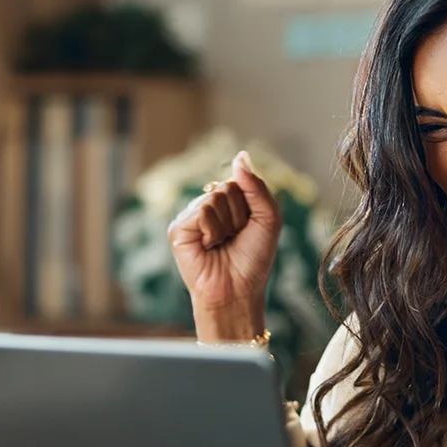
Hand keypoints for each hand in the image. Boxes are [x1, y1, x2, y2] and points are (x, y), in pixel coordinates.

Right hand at [168, 152, 281, 341]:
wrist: (238, 289)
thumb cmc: (253, 258)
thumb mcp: (268, 218)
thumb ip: (256, 186)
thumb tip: (240, 156)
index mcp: (226, 202)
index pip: (239, 181)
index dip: (250, 205)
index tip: (248, 228)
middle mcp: (206, 206)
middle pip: (227, 187)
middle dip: (239, 215)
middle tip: (234, 238)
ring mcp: (190, 217)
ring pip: (214, 197)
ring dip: (227, 225)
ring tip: (222, 244)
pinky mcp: (178, 229)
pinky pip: (201, 210)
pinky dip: (212, 231)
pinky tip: (208, 247)